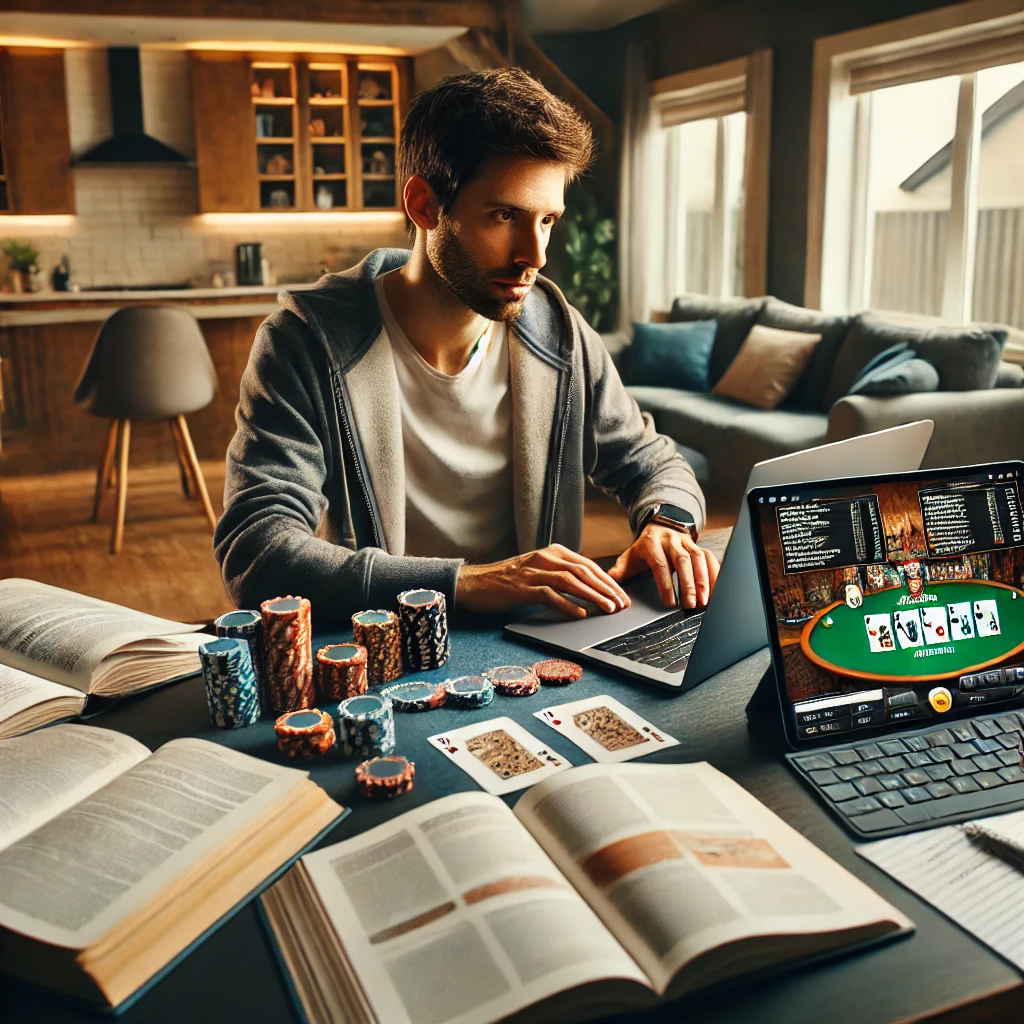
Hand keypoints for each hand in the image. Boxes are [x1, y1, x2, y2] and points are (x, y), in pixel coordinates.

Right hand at [456, 544, 630, 618]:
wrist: (474, 583)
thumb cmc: (507, 580)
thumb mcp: (538, 571)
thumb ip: (560, 575)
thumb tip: (589, 591)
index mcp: (552, 552)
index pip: (588, 565)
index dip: (608, 581)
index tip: (622, 596)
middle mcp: (545, 558)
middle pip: (584, 572)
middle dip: (606, 589)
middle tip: (621, 604)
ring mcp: (533, 571)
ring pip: (570, 581)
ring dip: (592, 596)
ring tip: (607, 608)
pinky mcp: (521, 587)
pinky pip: (549, 594)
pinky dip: (567, 604)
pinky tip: (579, 614)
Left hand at [608, 524, 719, 608]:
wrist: (660, 525)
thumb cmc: (645, 547)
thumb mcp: (631, 556)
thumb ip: (621, 568)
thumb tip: (612, 578)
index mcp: (651, 542)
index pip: (660, 564)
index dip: (665, 583)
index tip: (669, 602)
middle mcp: (671, 539)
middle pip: (682, 560)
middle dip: (688, 583)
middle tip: (691, 604)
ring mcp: (686, 541)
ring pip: (698, 558)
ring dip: (703, 580)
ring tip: (705, 601)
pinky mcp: (698, 545)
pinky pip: (709, 557)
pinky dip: (714, 573)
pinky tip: (717, 589)